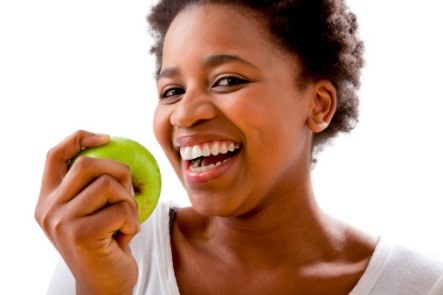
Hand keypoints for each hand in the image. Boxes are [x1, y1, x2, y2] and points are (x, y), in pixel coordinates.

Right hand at [35, 130, 139, 294]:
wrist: (105, 285)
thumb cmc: (105, 244)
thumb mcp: (93, 211)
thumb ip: (92, 186)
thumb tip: (115, 148)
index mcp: (47, 199)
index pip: (54, 155)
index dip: (80, 138)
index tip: (107, 138)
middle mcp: (47, 209)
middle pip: (86, 164)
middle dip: (118, 171)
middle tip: (129, 191)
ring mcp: (60, 222)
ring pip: (107, 184)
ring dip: (128, 200)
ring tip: (127, 219)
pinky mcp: (80, 235)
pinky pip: (120, 209)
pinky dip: (133, 219)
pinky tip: (126, 235)